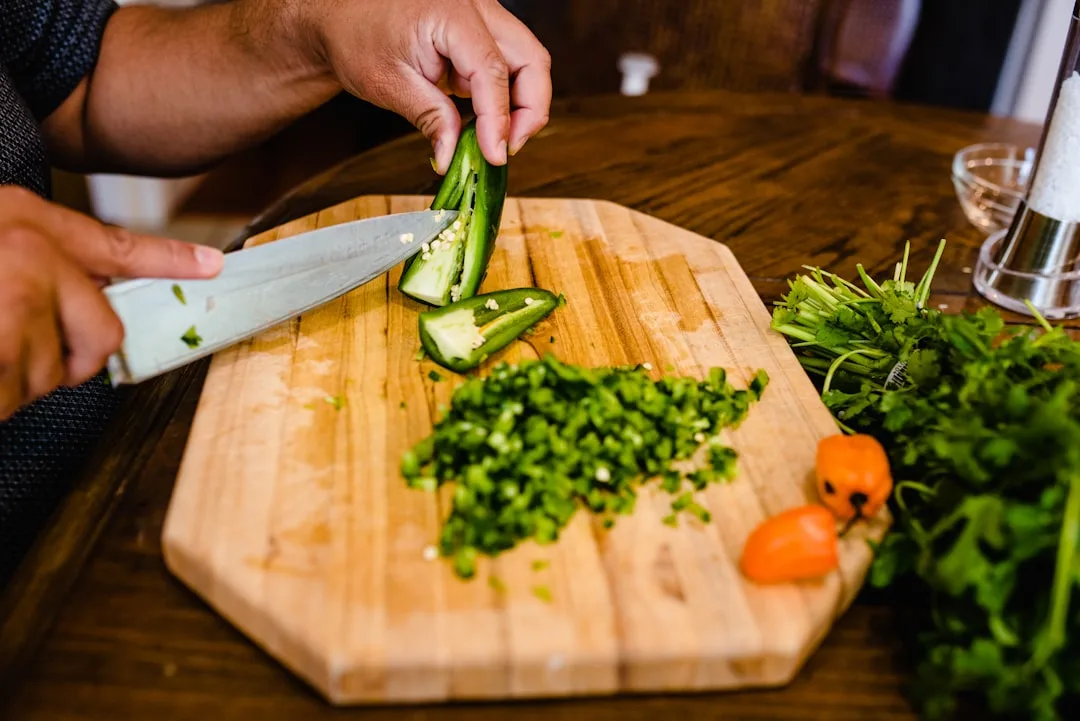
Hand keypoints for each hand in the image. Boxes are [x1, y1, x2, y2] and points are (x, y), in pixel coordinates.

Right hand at [0, 186, 223, 420]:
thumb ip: (39, 260)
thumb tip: (80, 294)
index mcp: (29, 225)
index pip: (120, 249)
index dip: (171, 260)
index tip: (213, 265)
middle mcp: (32, 257)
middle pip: (104, 334)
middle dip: (68, 358)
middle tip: (15, 348)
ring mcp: (15, 301)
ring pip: (54, 373)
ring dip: (15, 378)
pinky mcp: (1, 348)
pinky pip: (16, 394)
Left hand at [301, 0, 550, 172]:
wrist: (343, 17)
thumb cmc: (357, 38)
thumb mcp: (388, 83)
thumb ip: (429, 118)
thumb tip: (453, 157)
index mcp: (451, 13)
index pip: (493, 69)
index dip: (498, 118)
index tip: (495, 155)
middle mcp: (477, 8)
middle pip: (532, 59)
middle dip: (529, 110)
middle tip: (506, 149)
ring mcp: (484, 18)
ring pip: (529, 61)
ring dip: (522, 106)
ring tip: (495, 140)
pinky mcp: (483, 34)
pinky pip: (512, 65)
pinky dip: (506, 97)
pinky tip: (485, 123)